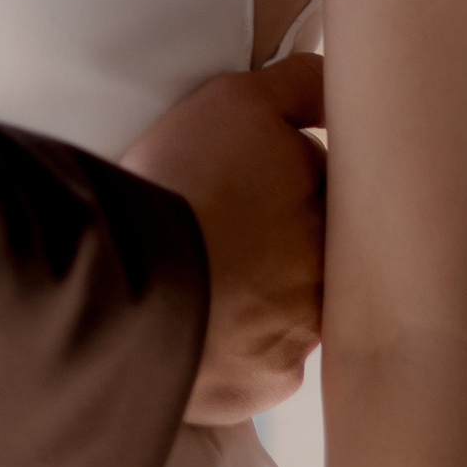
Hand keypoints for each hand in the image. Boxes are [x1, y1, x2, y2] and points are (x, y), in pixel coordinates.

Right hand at [124, 54, 324, 421]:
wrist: (129, 282)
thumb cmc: (182, 186)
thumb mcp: (234, 102)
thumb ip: (297, 86)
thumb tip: (338, 82)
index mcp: (328, 207)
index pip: (323, 185)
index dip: (284, 178)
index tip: (248, 181)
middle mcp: (331, 275)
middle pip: (312, 252)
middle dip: (278, 244)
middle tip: (225, 233)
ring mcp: (301, 336)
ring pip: (288, 312)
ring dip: (256, 297)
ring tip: (201, 279)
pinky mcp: (264, 384)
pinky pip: (257, 365)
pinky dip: (232, 349)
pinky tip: (196, 326)